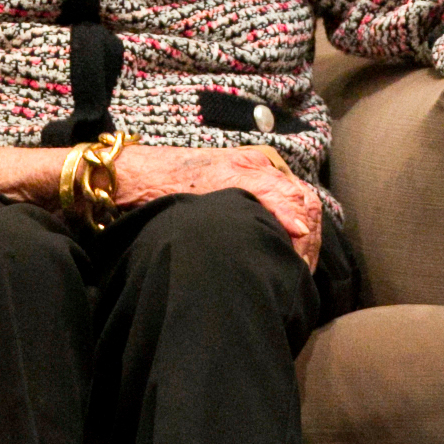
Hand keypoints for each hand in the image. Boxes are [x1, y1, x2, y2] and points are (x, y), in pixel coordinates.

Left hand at [112, 145, 323, 269]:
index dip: (307, 240)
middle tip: (296, 278)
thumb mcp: (226, 183)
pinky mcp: (234, 199)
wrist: (136, 181)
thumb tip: (302, 226)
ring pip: (287, 216)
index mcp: (263, 165)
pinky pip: (269, 220)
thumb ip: (270, 196)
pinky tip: (269, 257)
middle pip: (301, 210)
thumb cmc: (175, 181)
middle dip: (304, 244)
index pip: (304, 203)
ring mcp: (249, 186)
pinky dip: (276, 241)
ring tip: (286, 272)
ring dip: (293, 245)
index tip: (299, 270)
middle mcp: (261, 173)